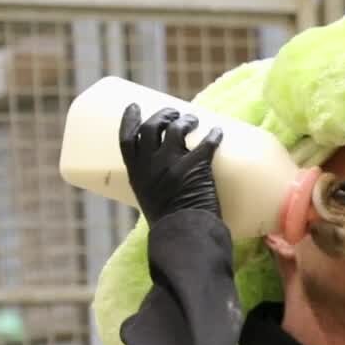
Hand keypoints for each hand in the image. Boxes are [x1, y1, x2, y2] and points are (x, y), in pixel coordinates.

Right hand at [118, 103, 223, 224]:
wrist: (185, 237)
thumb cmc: (170, 225)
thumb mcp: (150, 201)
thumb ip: (153, 184)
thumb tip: (165, 177)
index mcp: (136, 174)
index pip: (127, 139)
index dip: (129, 119)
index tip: (134, 106)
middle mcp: (151, 164)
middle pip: (151, 127)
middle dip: (162, 115)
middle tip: (173, 113)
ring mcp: (172, 163)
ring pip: (176, 129)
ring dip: (185, 120)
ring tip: (193, 120)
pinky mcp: (196, 166)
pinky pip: (206, 142)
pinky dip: (213, 135)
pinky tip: (218, 131)